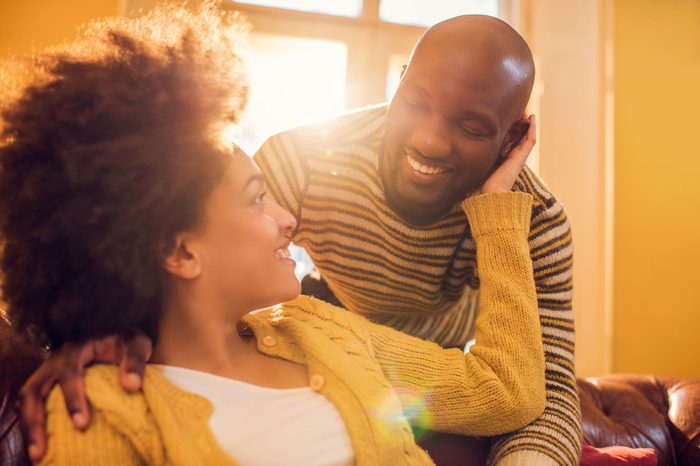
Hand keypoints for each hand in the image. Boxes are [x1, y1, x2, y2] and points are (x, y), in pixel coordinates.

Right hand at [18, 332, 151, 462]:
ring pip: (27, 398)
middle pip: (34, 389)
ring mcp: (49, 372)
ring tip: (37, 454)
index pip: (69, 372)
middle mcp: (57, 359)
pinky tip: (42, 445)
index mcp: (78, 347)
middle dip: (35, 420)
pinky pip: (32, 404)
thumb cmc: (125, 341)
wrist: (115, 335)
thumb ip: (135, 361)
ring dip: (29, 426)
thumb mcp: (137, 344)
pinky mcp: (48, 384)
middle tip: (41, 450)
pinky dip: (32, 424)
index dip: (72, 398)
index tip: (81, 424)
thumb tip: (131, 386)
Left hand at [479, 114, 535, 193]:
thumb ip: (472, 161)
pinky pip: (530, 140)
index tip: (506, 120)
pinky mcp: (521, 158)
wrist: (489, 195)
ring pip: (526, 137)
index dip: (509, 131)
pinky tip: (532, 118)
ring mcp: (518, 158)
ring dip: (527, 124)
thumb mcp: (475, 168)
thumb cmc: (480, 187)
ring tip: (526, 112)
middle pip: (519, 138)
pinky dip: (532, 128)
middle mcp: (512, 158)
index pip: (508, 142)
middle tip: (519, 112)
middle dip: (519, 125)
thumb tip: (451, 157)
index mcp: (502, 160)